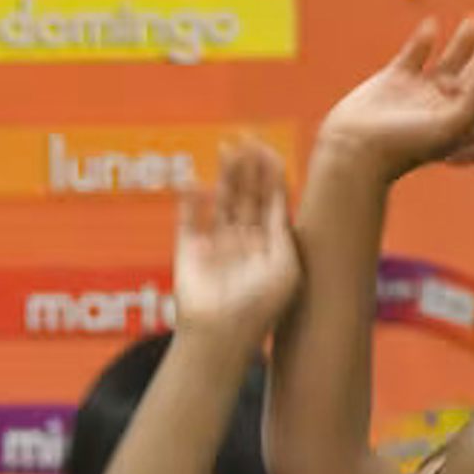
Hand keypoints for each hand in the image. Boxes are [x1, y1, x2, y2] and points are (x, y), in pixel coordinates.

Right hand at [173, 142, 299, 341]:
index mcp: (270, 247)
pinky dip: (190, 197)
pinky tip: (195, 178)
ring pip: (222, 200)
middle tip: (247, 139)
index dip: (271, 174)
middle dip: (248, 167)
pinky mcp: (188, 250)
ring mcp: (216, 244)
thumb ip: (281, 228)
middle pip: (248, 195)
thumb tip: (279, 194)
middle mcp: (244, 242)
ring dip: (225, 174)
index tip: (268, 149)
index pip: (272, 201)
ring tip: (228, 147)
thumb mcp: (285, 266)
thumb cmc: (258, 308)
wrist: (220, 334)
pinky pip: (188, 216)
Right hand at [316, 16, 473, 181]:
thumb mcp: (447, 129)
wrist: (354, 150)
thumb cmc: (402, 148)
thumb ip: (473, 103)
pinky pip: (414, 55)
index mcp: (460, 125)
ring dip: (464, 40)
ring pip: (448, 62)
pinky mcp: (394, 82)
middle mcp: (442, 109)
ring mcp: (418, 94)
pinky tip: (431, 25)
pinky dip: (423, 40)